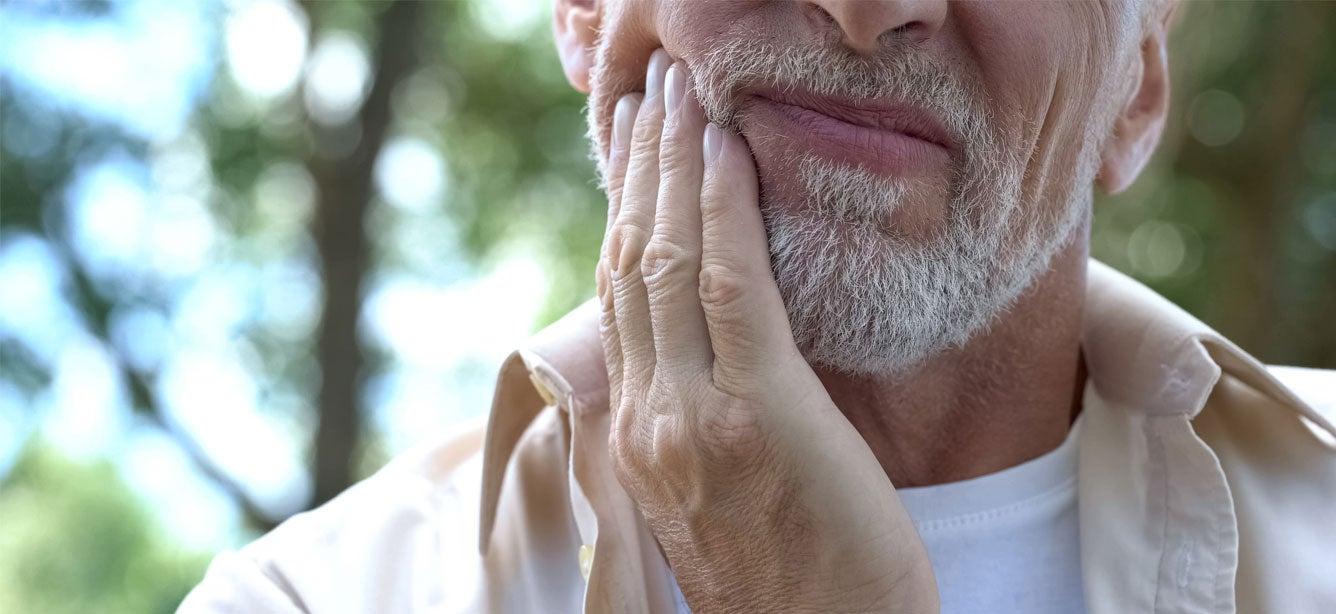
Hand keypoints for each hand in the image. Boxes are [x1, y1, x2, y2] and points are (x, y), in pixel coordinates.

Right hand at [596, 49, 938, 613]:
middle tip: (649, 92)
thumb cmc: (797, 570)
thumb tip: (722, 329)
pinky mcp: (759, 412)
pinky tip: (728, 152)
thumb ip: (704, 407)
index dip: (622, 212)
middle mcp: (646, 419)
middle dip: (639, 168)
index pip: (617, 299)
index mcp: (637, 437)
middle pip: (629, 264)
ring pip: (665, 262)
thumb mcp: (723, 488)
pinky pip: (731, 286)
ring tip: (679, 97)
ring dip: (672, 166)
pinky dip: (724, 210)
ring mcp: (692, 416)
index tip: (633, 148)